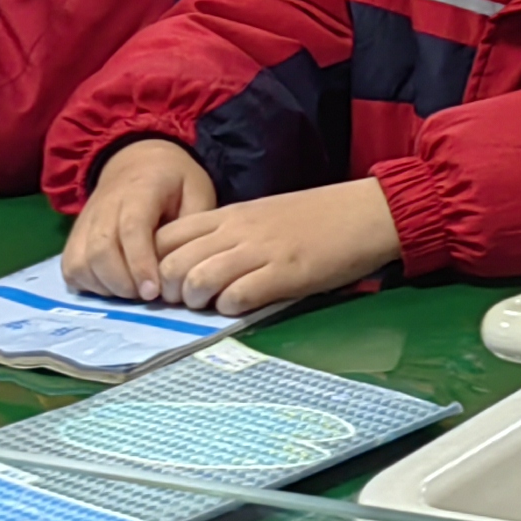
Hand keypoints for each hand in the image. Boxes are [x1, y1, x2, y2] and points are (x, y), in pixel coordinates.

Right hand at [64, 140, 219, 298]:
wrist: (136, 159)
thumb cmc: (173, 180)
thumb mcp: (197, 190)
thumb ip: (194, 225)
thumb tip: (184, 265)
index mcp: (140, 191)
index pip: (132, 229)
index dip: (140, 264)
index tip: (153, 292)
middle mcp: (105, 206)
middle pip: (100, 250)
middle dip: (122, 283)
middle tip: (146, 296)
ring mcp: (86, 221)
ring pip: (80, 262)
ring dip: (104, 286)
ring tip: (131, 292)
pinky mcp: (75, 235)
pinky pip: (70, 266)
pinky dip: (87, 284)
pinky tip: (112, 287)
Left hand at [154, 178, 398, 315]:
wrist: (367, 212)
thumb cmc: (317, 217)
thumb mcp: (262, 216)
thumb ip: (229, 236)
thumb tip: (194, 265)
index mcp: (230, 215)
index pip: (166, 237)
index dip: (154, 264)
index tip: (165, 282)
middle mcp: (237, 231)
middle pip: (173, 263)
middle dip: (169, 291)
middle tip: (183, 302)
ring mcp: (260, 252)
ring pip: (198, 279)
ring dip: (195, 301)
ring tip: (209, 305)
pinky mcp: (285, 274)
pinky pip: (237, 296)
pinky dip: (229, 308)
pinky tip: (240, 307)